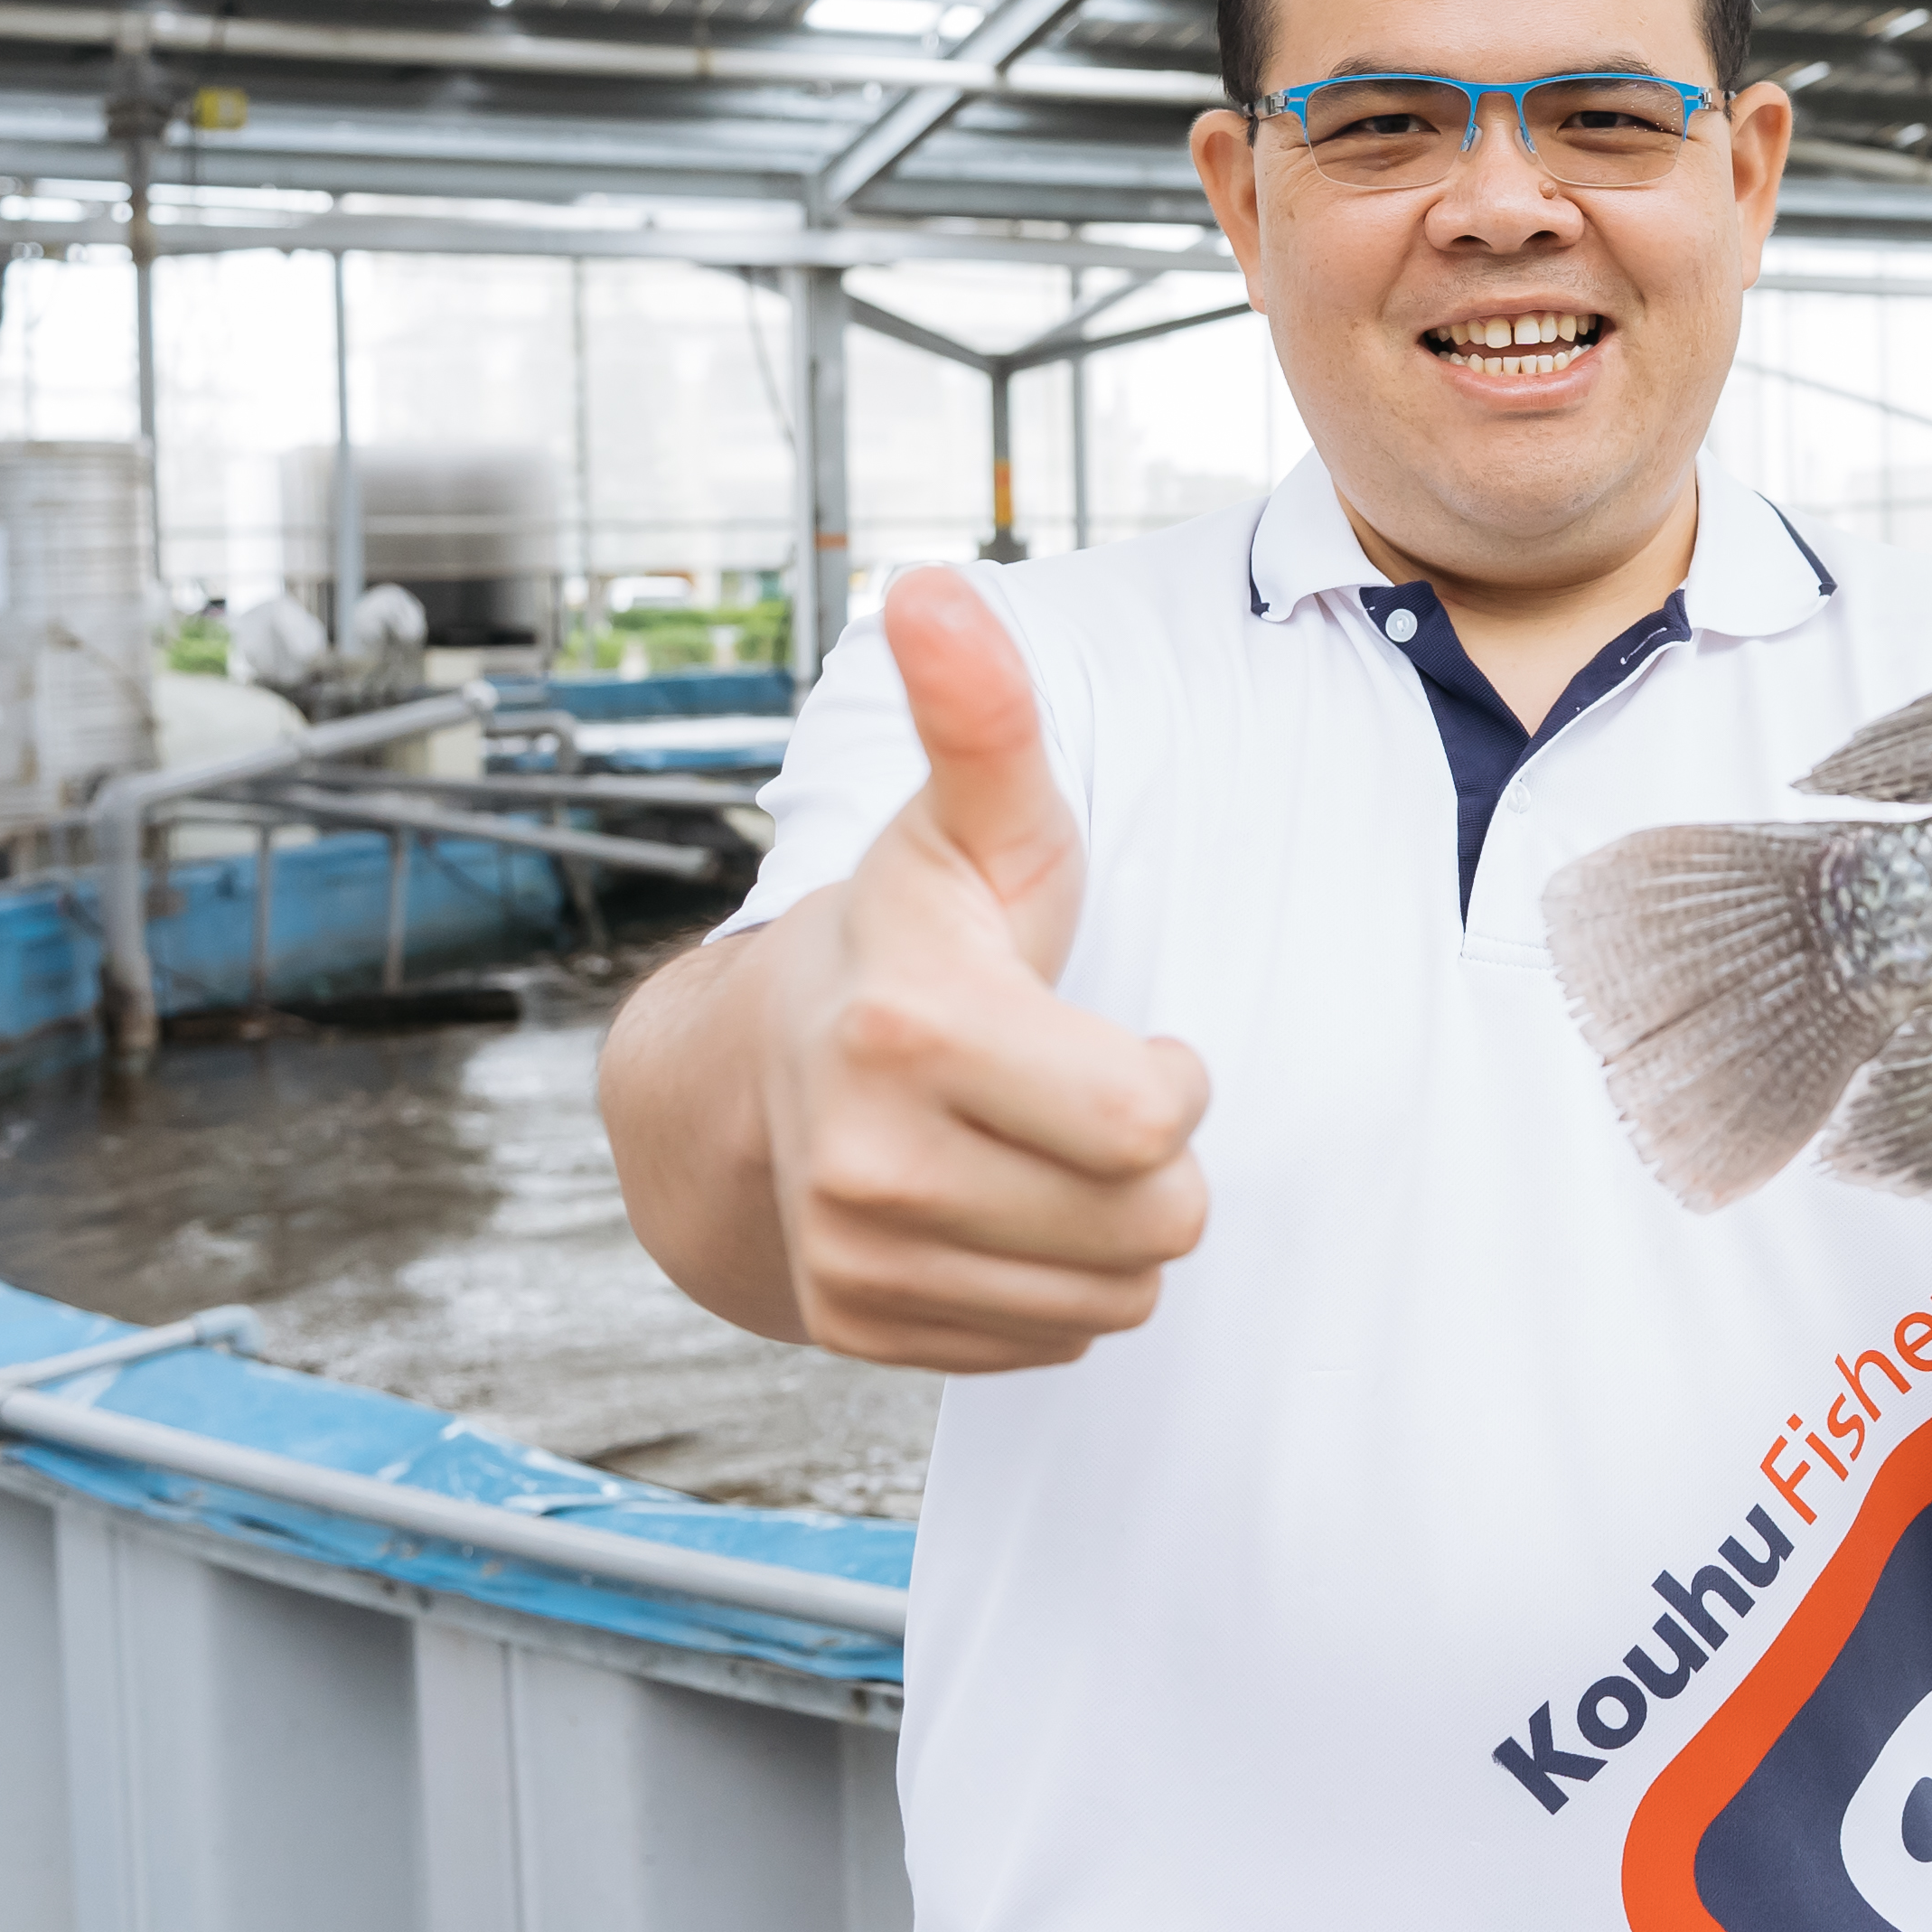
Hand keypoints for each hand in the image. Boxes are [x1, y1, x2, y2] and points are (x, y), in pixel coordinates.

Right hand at [748, 567, 1210, 1370]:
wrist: (759, 1070)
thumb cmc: (915, 936)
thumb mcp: (973, 826)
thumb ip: (985, 719)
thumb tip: (937, 590)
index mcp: (909, 1032)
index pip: (1157, 1125)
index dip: (1172, 1080)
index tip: (1119, 1034)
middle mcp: (867, 1164)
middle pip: (1154, 1224)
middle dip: (1155, 1161)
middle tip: (1078, 1095)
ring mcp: (857, 1259)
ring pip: (1118, 1296)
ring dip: (1112, 1229)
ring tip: (1037, 1147)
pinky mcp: (862, 1330)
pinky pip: (1058, 1341)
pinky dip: (1054, 1285)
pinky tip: (997, 1207)